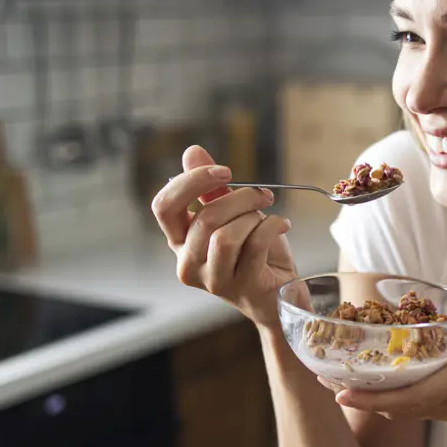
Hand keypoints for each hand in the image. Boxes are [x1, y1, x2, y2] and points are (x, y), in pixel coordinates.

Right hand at [150, 145, 295, 325]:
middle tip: (262, 195)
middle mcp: (189, 263)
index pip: (164, 207)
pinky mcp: (242, 287)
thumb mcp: (234, 215)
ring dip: (253, 216)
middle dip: (239, 197)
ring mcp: (213, 280)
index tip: (224, 171)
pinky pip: (254, 246)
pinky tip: (282, 225)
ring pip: (225, 235)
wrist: (281, 295)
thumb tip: (192, 151)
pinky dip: (272, 227)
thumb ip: (211, 188)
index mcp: (180, 242)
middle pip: (203, 218)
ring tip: (269, 216)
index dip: (190, 182)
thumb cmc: (256, 255)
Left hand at [322, 292, 446, 446]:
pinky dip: (405, 399)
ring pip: (413, 409)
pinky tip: (397, 385)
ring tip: (348, 382)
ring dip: (380, 399)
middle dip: (362, 397)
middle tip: (324, 384)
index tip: (336, 390)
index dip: (371, 394)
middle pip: (401, 404)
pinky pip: (430, 409)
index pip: (410, 392)